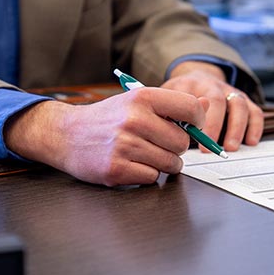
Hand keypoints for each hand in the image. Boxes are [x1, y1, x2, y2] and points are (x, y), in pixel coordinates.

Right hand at [4, 88, 207, 185]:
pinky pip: (152, 177)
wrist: (66, 134)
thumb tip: (207, 105)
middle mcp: (134, 119)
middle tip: (157, 142)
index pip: (190, 109)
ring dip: (163, 163)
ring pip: (170, 163)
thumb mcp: (138, 101)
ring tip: (144, 153)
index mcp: (142, 97)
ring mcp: (124, 145)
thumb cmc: (108, 118)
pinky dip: (146, 174)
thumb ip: (173, 105)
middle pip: (182, 143)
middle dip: (175, 147)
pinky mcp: (116, 169)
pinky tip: (131, 163)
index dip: (197, 121)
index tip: (191, 126)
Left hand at [162, 61, 263, 151]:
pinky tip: (251, 142)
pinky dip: (255, 126)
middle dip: (217, 126)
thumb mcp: (166, 101)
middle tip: (213, 147)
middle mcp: (213, 85)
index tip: (196, 142)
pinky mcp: (243, 100)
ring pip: (239, 104)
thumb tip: (170, 136)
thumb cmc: (179, 97)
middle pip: (219, 101)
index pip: (196, 100)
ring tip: (231, 147)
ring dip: (237, 128)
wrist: (195, 77)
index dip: (198, 122)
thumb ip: (168, 115)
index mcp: (191, 84)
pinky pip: (255, 110)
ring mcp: (230, 91)